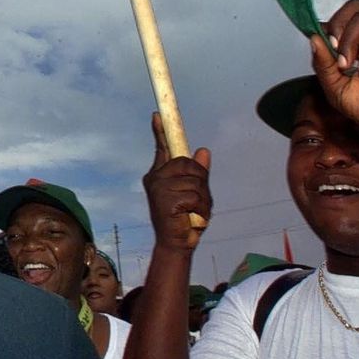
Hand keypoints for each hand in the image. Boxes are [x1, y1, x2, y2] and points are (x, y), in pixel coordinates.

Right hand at [144, 113, 211, 251]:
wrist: (177, 244)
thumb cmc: (185, 219)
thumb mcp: (196, 193)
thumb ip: (198, 174)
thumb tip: (203, 151)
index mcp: (160, 175)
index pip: (162, 148)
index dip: (161, 130)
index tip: (157, 114)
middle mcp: (156, 178)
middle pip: (187, 163)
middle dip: (200, 181)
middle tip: (195, 202)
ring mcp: (159, 188)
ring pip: (194, 180)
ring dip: (202, 199)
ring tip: (193, 213)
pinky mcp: (165, 199)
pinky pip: (194, 195)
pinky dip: (199, 208)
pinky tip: (190, 218)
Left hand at [314, 0, 358, 156]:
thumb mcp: (337, 89)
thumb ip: (323, 64)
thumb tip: (313, 37)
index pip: (342, 18)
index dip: (327, 29)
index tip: (322, 48)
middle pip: (353, 8)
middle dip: (337, 28)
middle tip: (335, 54)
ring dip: (349, 41)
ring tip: (349, 66)